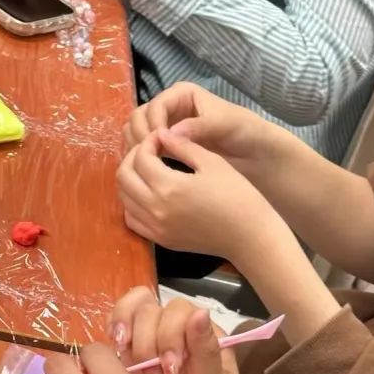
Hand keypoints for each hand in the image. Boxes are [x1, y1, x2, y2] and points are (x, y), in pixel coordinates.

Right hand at [107, 291, 241, 373]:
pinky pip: (116, 334)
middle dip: (148, 339)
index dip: (170, 333)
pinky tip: (116, 357)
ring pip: (130, 315)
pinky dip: (112, 340)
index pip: (178, 310)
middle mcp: (175, 333)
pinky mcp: (129, 361)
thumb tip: (200, 312)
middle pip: (150, 308)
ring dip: (128, 336)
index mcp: (202, 336)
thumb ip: (205, 351)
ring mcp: (150, 344)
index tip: (172, 369)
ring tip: (134, 367)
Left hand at [117, 128, 278, 258]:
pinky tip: (149, 193)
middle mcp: (156, 209)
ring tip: (148, 169)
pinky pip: (132, 219)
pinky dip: (132, 203)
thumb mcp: (212, 163)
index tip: (160, 137)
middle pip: (123, 176)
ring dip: (130, 179)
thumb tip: (161, 133)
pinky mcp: (160, 240)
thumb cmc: (237, 196)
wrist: (249, 236)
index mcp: (169, 187)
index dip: (148, 142)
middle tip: (150, 150)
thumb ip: (183, 146)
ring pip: (123, 197)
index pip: (140, 157)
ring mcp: (156, 227)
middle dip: (132, 158)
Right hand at [124, 82, 270, 170]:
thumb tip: (170, 133)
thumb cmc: (245, 132)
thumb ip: (199, 127)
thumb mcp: (225, 124)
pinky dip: (141, 156)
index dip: (154, 124)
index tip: (159, 144)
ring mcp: (165, 126)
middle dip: (141, 135)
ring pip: (136, 131)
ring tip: (150, 164)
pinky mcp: (165, 145)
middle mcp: (169, 107)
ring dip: (137, 146)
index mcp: (182, 94)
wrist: (256, 153)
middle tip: (150, 156)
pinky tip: (150, 170)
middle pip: (139, 116)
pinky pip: (142, 147)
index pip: (155, 105)